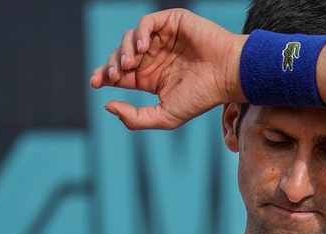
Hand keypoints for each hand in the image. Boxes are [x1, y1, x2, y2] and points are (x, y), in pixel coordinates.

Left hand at [90, 9, 246, 129]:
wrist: (229, 75)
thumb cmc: (203, 97)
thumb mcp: (165, 117)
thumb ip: (136, 119)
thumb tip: (107, 105)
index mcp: (152, 78)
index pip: (121, 74)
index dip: (104, 76)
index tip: (96, 83)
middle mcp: (156, 57)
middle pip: (121, 56)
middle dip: (111, 65)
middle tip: (112, 75)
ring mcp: (164, 39)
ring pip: (131, 38)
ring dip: (124, 50)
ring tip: (130, 64)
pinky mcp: (173, 23)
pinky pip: (147, 23)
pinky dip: (140, 33)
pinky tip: (142, 47)